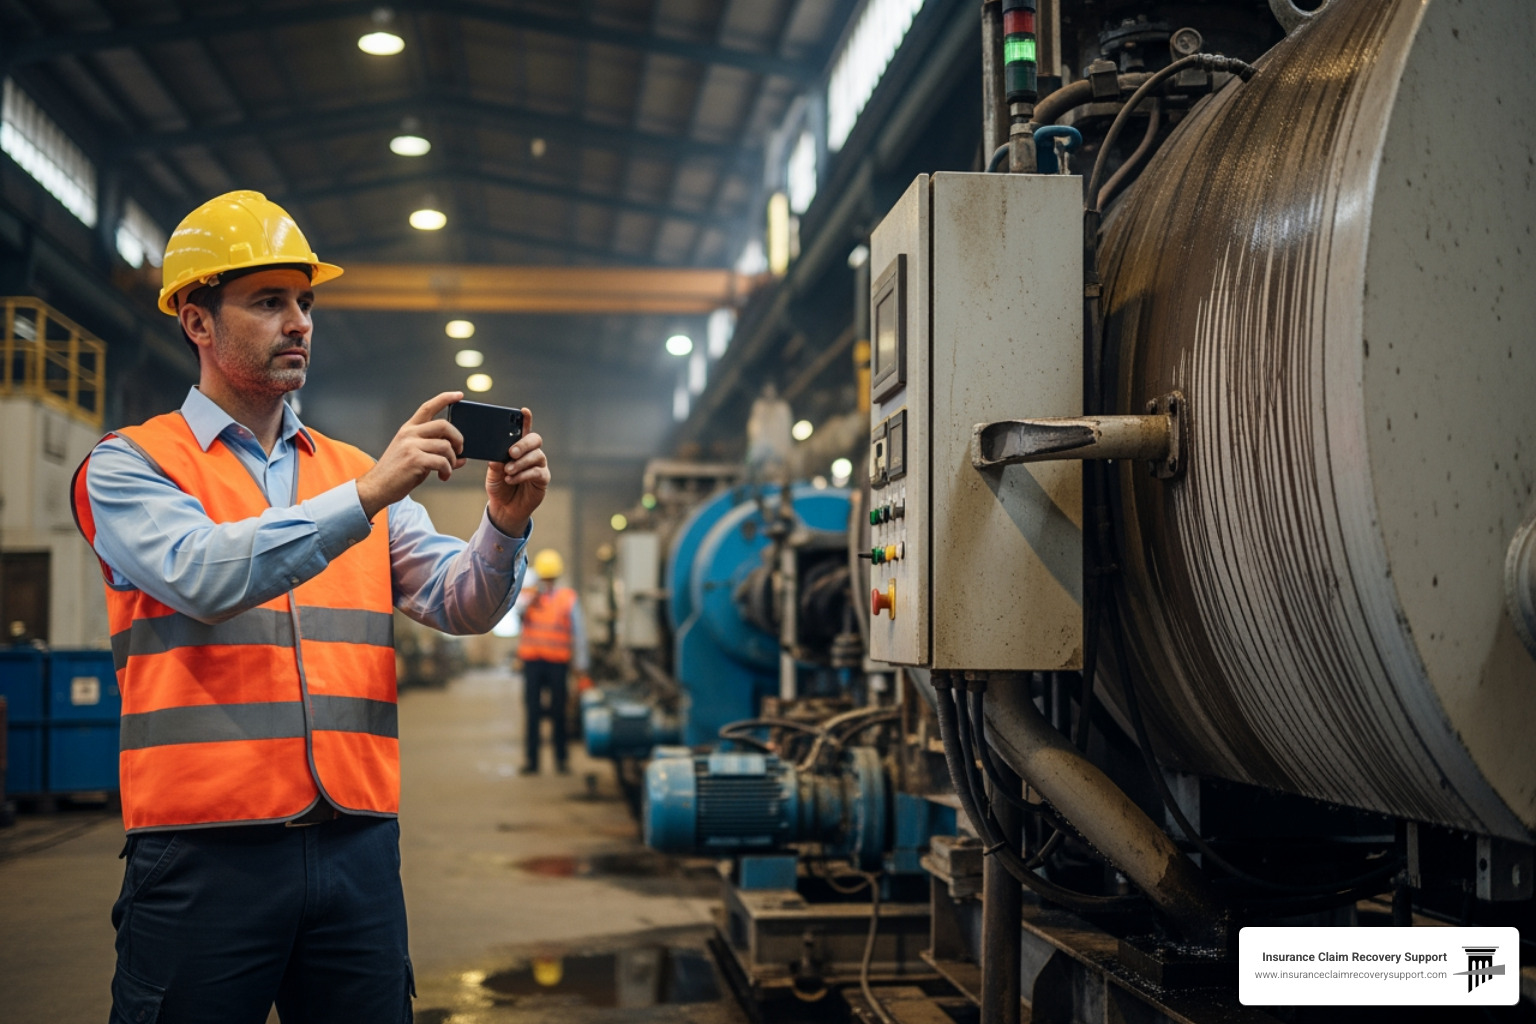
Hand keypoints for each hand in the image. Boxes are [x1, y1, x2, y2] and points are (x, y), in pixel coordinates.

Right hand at [357, 392, 466, 518]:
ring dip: (452, 460)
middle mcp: (409, 434)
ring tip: (447, 470)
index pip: (428, 407)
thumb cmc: (397, 473)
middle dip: (458, 438)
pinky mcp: (414, 460)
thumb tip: (460, 458)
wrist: (377, 487)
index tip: (459, 395)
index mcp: (408, 429)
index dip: (445, 398)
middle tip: (460, 450)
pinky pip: (442, 461)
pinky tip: (443, 476)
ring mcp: (411, 446)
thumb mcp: (415, 456)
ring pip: (445, 446)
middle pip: (444, 425)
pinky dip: (447, 470)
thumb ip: (435, 452)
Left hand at [485, 407, 547, 535]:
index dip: (526, 420)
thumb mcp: (492, 473)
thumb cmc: (499, 486)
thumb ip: (495, 463)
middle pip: (535, 440)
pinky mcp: (542, 479)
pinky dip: (523, 475)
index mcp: (518, 447)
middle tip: (511, 452)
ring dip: (521, 462)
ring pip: (536, 456)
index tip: (523, 411)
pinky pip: (537, 472)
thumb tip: (497, 457)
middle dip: (523, 444)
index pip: (524, 429)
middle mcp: (531, 453)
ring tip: (507, 470)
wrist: (504, 508)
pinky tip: (511, 479)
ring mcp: (539, 465)